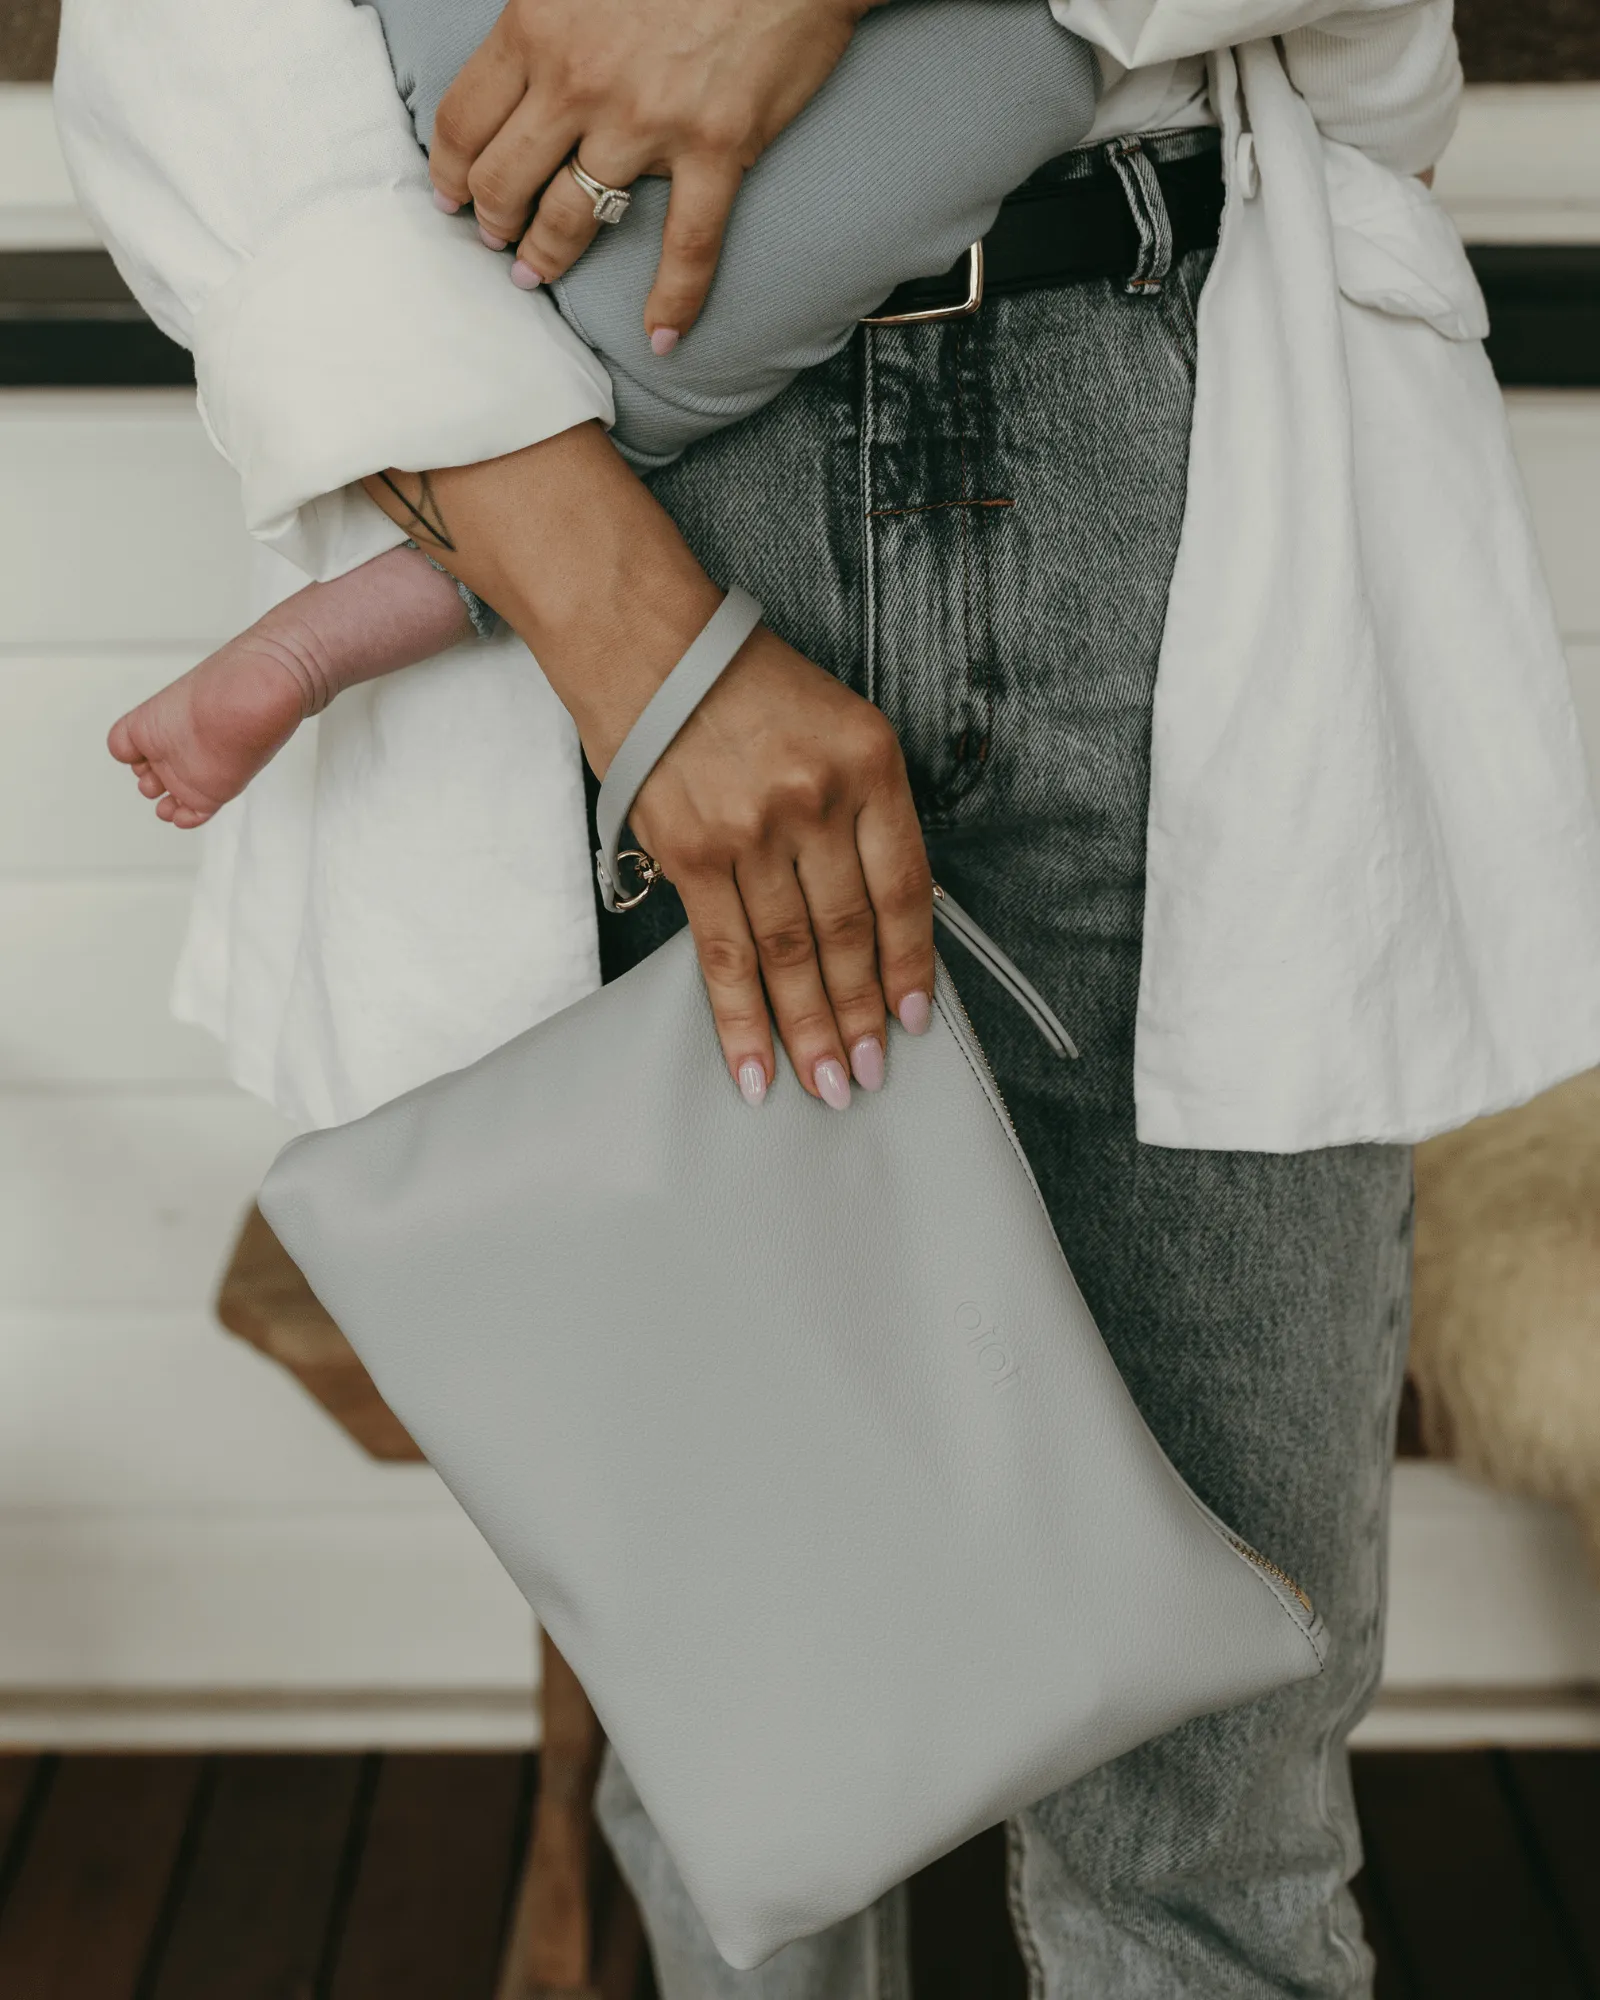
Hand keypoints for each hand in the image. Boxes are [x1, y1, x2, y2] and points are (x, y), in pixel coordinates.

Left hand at [429, 0, 874, 346]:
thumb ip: (546, 16)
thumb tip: (522, 60)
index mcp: (540, 25)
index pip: (467, 120)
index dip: (452, 170)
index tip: (452, 193)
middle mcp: (581, 80)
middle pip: (507, 180)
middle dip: (493, 220)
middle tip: (495, 238)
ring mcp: (648, 122)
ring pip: (574, 218)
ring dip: (547, 256)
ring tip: (536, 273)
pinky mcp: (715, 148)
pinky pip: (688, 245)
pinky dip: (675, 299)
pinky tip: (662, 336)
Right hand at [627, 628, 935, 1106]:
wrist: (644, 641)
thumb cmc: (743, 682)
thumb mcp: (835, 725)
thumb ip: (861, 811)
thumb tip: (877, 916)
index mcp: (869, 764)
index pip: (903, 887)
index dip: (910, 963)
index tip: (916, 1016)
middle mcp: (815, 800)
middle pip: (848, 932)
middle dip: (862, 1015)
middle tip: (871, 1076)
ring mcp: (751, 830)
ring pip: (790, 954)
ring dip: (811, 1031)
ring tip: (830, 1088)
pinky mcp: (690, 853)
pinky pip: (723, 955)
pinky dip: (741, 1020)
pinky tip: (757, 1069)